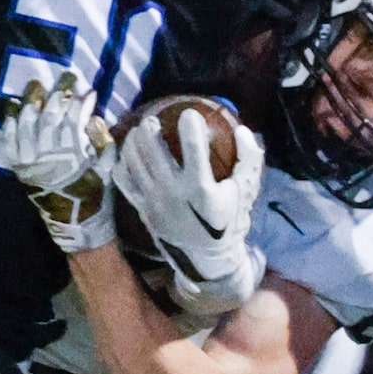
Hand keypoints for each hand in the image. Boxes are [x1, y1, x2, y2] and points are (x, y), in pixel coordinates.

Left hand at [0, 73, 114, 251]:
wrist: (76, 224)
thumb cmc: (96, 194)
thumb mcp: (107, 167)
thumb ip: (101, 140)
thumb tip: (92, 115)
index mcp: (73, 157)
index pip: (72, 119)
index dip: (78, 101)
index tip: (85, 87)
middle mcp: (48, 157)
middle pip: (49, 117)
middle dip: (57, 94)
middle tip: (64, 77)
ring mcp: (30, 162)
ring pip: (27, 125)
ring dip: (31, 102)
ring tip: (36, 84)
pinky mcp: (19, 168)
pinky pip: (9, 142)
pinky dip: (9, 123)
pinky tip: (12, 106)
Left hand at [114, 103, 265, 314]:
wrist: (208, 260)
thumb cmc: (229, 222)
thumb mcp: (247, 192)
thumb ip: (249, 160)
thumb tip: (244, 130)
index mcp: (201, 190)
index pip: (193, 149)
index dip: (190, 126)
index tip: (189, 113)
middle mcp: (174, 195)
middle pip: (153, 152)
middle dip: (149, 130)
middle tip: (151, 120)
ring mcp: (154, 203)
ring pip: (135, 164)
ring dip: (133, 143)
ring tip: (138, 132)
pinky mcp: (142, 211)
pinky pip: (125, 182)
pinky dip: (123, 165)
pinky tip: (127, 155)